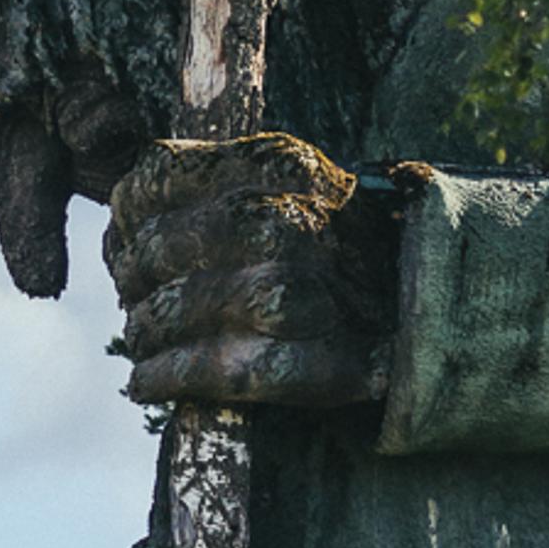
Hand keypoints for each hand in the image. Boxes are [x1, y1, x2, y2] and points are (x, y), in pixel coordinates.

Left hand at [104, 133, 394, 408]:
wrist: (426, 307)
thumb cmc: (338, 243)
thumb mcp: (291, 183)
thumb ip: (216, 183)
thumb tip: (121, 210)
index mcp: (275, 166)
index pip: (155, 180)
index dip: (129, 217)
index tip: (126, 239)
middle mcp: (281, 223)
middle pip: (157, 251)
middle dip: (133, 280)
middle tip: (136, 297)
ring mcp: (290, 295)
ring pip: (172, 313)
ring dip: (143, 333)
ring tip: (143, 340)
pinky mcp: (299, 363)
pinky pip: (201, 371)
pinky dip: (162, 378)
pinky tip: (146, 382)